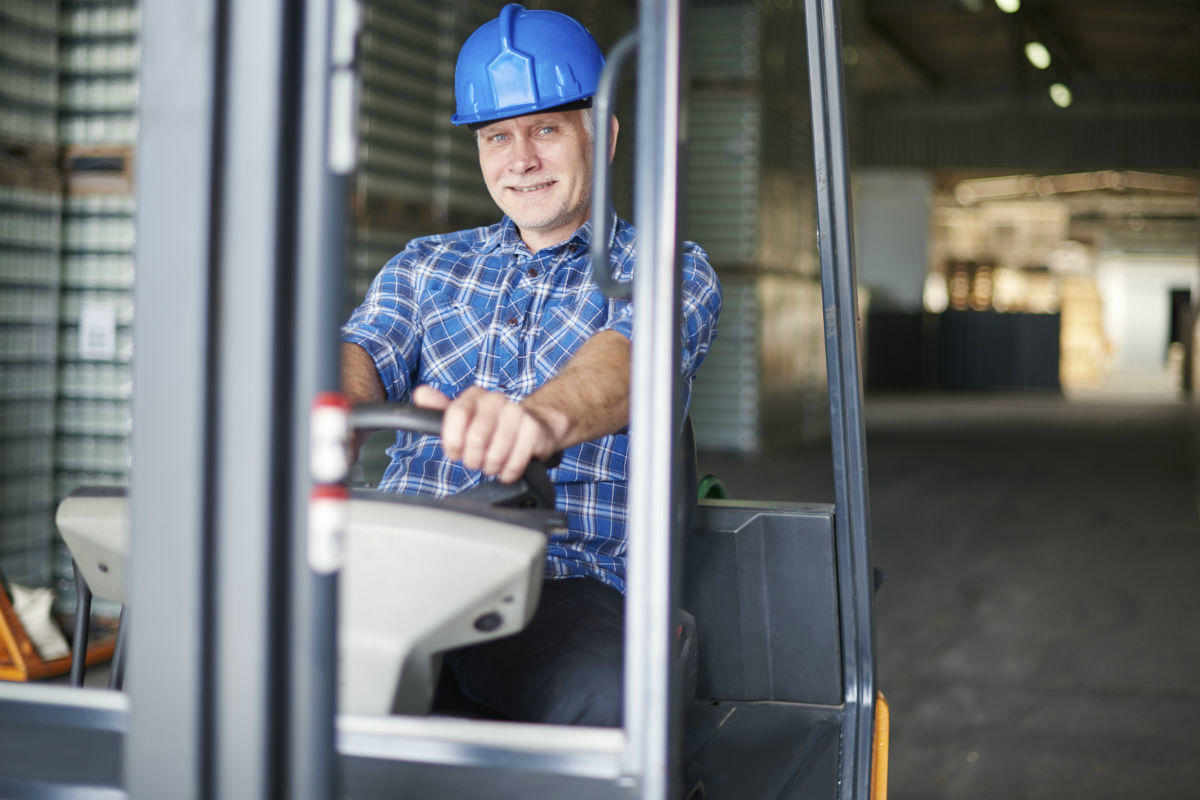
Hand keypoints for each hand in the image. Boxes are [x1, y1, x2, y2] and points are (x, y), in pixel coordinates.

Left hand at [412, 385, 562, 482]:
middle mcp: (496, 399)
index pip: (456, 415)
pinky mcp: (533, 429)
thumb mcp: (463, 418)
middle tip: (477, 460)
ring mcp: (517, 412)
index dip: (453, 440)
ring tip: (493, 463)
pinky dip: (508, 473)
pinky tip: (507, 468)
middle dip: (473, 459)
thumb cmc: (493, 426)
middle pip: (476, 438)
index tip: (455, 451)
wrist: (535, 426)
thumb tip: (420, 394)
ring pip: (495, 454)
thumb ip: (439, 408)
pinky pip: (515, 462)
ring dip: (491, 467)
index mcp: (474, 396)